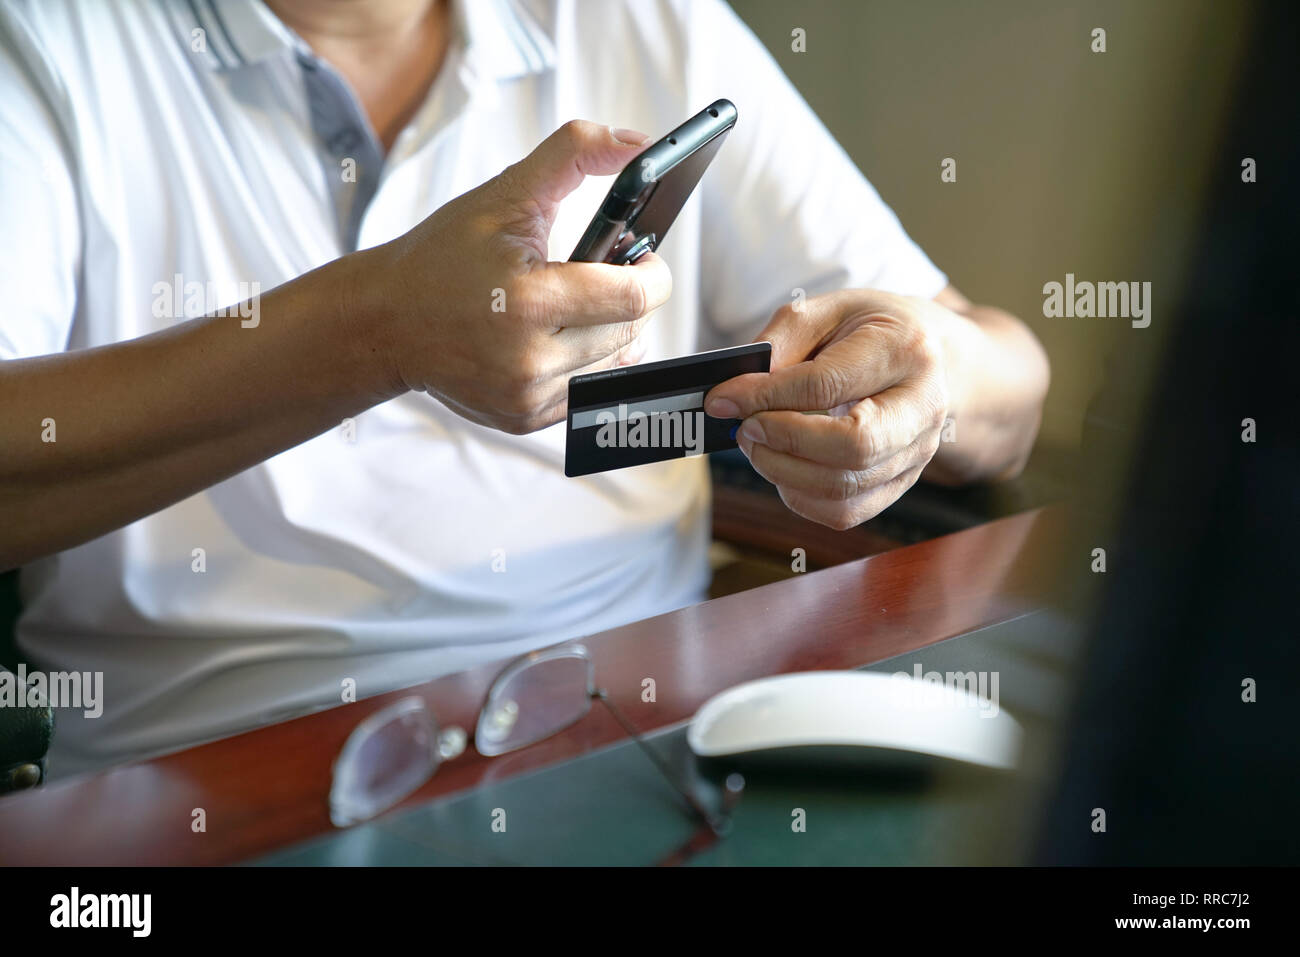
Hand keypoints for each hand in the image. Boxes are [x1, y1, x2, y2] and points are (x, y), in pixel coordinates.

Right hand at [364, 121, 671, 433]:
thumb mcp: (506, 193)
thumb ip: (574, 155)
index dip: (652, 273)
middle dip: (624, 298)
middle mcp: (529, 360)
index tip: (642, 258)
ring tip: (571, 305)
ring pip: (613, 362)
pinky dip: (581, 362)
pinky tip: (552, 337)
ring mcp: (527, 396)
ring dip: (607, 331)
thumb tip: (636, 143)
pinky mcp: (524, 418)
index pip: (635, 298)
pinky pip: (585, 389)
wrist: (387, 321)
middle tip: (595, 274)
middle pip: (630, 330)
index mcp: (529, 301)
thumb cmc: (443, 256)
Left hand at [704, 290, 951, 529]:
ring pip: (844, 488)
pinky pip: (846, 512)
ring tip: (757, 443)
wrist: (933, 357)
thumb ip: (782, 342)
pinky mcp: (902, 483)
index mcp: (906, 350)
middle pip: (852, 447)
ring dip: (783, 472)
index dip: (765, 397)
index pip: (826, 385)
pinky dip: (801, 498)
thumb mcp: (827, 310)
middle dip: (783, 442)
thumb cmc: (871, 330)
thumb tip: (740, 391)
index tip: (722, 400)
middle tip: (745, 427)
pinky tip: (783, 467)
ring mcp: (918, 452)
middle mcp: (923, 407)